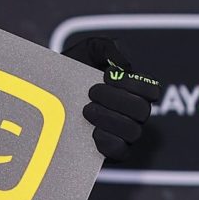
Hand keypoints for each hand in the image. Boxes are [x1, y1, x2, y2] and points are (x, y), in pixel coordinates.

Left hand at [64, 36, 161, 161]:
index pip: (151, 89)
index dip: (134, 82)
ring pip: (133, 131)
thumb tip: (124, 65)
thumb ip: (108, 47)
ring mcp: (124, 134)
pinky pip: (121, 152)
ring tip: (86, 109)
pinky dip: (107, 141)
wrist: (47, 92)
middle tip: (91, 92)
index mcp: (134, 90)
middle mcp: (134, 113)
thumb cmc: (73, 70)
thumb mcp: (88, 50)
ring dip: (108, 118)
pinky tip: (91, 131)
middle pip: (142, 110)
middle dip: (116, 99)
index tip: (107, 75)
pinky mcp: (112, 152)